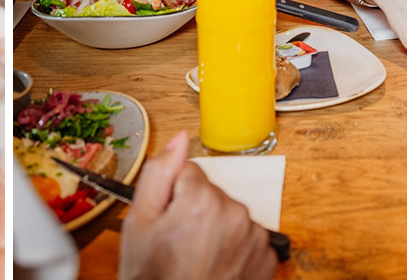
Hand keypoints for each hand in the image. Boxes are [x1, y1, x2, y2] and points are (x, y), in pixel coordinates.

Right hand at [120, 131, 275, 279]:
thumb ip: (159, 172)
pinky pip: (247, 238)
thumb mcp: (139, 222)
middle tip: (177, 243)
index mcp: (203, 201)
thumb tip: (178, 139)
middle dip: (195, 211)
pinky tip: (215, 266)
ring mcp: (255, 240)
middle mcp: (237, 215)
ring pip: (229, 215)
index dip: (172, 195)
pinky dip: (233, 248)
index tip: (167, 221)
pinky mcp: (267, 260)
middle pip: (211, 193)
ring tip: (196, 258)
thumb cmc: (153, 277)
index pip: (189, 172)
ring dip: (215, 229)